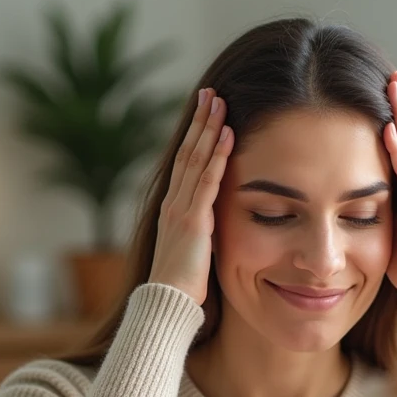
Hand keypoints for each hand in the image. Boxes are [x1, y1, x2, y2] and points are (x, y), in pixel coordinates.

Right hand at [148, 88, 232, 304]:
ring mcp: (181, 209)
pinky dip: (218, 155)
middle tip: (209, 93)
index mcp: (172, 208)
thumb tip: (214, 223)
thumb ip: (202, 231)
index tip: (204, 112)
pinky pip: (207, 180)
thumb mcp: (192, 250)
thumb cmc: (182, 286)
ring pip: (195, 158)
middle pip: (187, 151)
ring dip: (208, 128)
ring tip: (219, 101)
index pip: (184, 163)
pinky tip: (228, 134)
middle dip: (199, 121)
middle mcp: (173, 202)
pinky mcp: (193, 220)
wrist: (168, 303)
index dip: (194, 136)